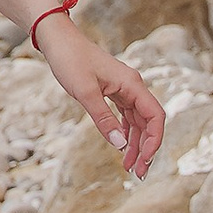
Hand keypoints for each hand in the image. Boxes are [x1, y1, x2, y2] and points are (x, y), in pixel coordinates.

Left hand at [39, 21, 166, 178]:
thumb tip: (121, 145)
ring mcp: (123, 89)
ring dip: (135, 143)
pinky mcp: (113, 91)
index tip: (145, 160)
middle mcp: (133, 86)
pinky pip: (126, 116)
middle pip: (148, 122)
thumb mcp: (85, 92)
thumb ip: (104, 119)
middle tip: (137, 172)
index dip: (154, 140)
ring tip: (128, 166)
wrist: (57, 40)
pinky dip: (125, 132)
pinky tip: (122, 146)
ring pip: (137, 121)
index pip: (155, 116)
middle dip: (145, 148)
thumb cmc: (70, 60)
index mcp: (132, 84)